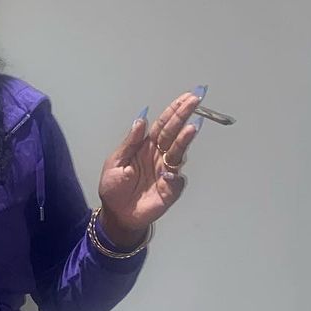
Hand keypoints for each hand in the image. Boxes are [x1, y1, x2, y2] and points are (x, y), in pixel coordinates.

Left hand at [97, 89, 203, 243]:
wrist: (116, 214)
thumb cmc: (114, 187)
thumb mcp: (115, 162)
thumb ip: (129, 143)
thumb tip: (141, 121)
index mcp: (146, 146)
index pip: (163, 124)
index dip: (174, 110)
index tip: (188, 97)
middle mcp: (160, 155)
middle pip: (174, 133)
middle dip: (185, 116)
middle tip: (196, 100)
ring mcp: (167, 171)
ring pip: (178, 153)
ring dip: (185, 140)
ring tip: (190, 128)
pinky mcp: (170, 190)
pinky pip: (176, 181)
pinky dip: (174, 176)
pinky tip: (168, 173)